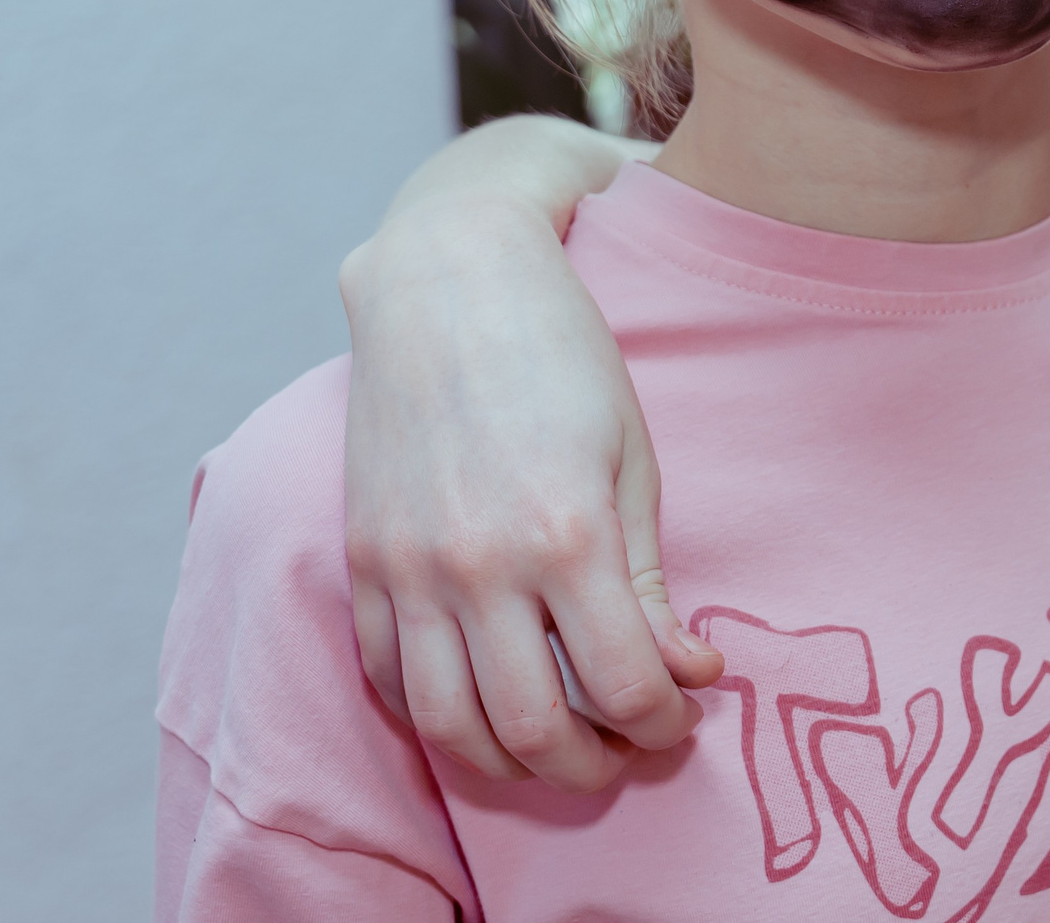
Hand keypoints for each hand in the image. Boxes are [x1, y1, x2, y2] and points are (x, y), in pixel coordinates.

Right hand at [340, 122, 718, 792]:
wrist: (450, 281)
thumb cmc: (562, 357)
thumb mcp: (632, 459)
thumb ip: (649, 581)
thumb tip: (686, 671)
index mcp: (567, 536)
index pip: (623, 687)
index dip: (664, 724)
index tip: (684, 716)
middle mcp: (479, 567)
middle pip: (533, 732)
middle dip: (594, 767)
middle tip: (630, 754)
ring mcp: (409, 568)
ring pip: (449, 727)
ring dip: (511, 765)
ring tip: (559, 753)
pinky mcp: (363, 559)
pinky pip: (388, 678)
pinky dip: (436, 717)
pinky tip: (482, 706)